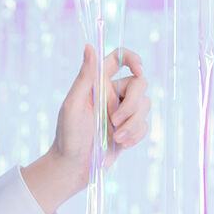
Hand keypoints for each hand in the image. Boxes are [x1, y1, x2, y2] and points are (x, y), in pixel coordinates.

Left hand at [50, 44, 150, 191]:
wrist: (73, 167)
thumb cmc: (68, 135)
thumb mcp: (73, 104)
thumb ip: (84, 77)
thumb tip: (89, 46)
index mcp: (98, 84)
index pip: (119, 58)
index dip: (132, 58)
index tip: (138, 70)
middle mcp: (113, 94)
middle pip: (140, 84)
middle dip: (132, 104)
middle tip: (114, 120)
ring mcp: (122, 112)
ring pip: (145, 105)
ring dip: (133, 123)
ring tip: (116, 137)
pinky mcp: (129, 130)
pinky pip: (145, 125)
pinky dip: (136, 135)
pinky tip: (122, 144)